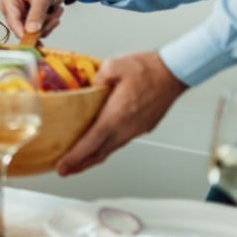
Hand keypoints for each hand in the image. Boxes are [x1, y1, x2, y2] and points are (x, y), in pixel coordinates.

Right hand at [0, 0, 69, 38]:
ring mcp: (20, 13)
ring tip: (55, 11)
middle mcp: (11, 7)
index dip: (24, 33)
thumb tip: (31, 30)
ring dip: (48, 24)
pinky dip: (49, 23)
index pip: (13, 21)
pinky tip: (54, 12)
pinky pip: (38, 30)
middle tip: (54, 18)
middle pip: (22, 29)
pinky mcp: (29, 18)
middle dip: (42, 25)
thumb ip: (37, 13)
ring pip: (32, 31)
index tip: (36, 41)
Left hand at [55, 51, 186, 175]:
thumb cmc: (148, 68)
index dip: (75, 157)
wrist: (175, 72)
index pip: (91, 143)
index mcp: (117, 115)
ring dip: (94, 156)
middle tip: (64, 170)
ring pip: (111, 149)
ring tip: (79, 159)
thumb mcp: (113, 66)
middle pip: (100, 153)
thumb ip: (95, 79)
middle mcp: (127, 127)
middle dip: (80, 164)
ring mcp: (137, 129)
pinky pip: (121, 140)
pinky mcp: (144, 126)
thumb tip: (87, 87)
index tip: (62, 166)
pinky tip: (101, 141)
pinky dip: (107, 146)